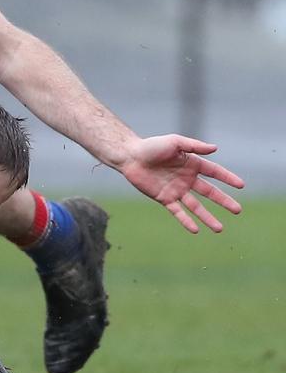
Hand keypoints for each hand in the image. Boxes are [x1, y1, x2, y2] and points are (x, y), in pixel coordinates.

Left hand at [119, 134, 244, 232]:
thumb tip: (215, 148)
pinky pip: (177, 212)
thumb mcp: (174, 142)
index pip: (214, 172)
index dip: (227, 178)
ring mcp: (176, 190)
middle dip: (223, 201)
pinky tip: (195, 230)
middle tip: (238, 210)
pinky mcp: (164, 198)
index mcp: (192, 164)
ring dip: (207, 217)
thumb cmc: (151, 146)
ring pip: (196, 206)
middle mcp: (187, 178)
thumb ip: (194, 146)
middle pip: (209, 192)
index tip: (241, 186)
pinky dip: (186, 221)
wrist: (130, 156)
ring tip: (219, 229)